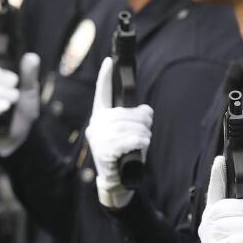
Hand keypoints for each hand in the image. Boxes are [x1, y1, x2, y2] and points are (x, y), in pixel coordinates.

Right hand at [84, 57, 152, 209]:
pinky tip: (141, 144)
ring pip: (129, 126)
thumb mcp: (130, 132)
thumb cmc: (125, 153)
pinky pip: (128, 140)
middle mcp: (97, 124)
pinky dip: (139, 142)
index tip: (109, 61)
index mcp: (100, 116)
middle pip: (125, 112)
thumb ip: (135, 118)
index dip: (105, 77)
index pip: (101, 93)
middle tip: (146, 132)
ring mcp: (99, 138)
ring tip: (143, 142)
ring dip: (143, 133)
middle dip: (142, 121)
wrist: (117, 180)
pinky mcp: (104, 151)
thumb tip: (146, 111)